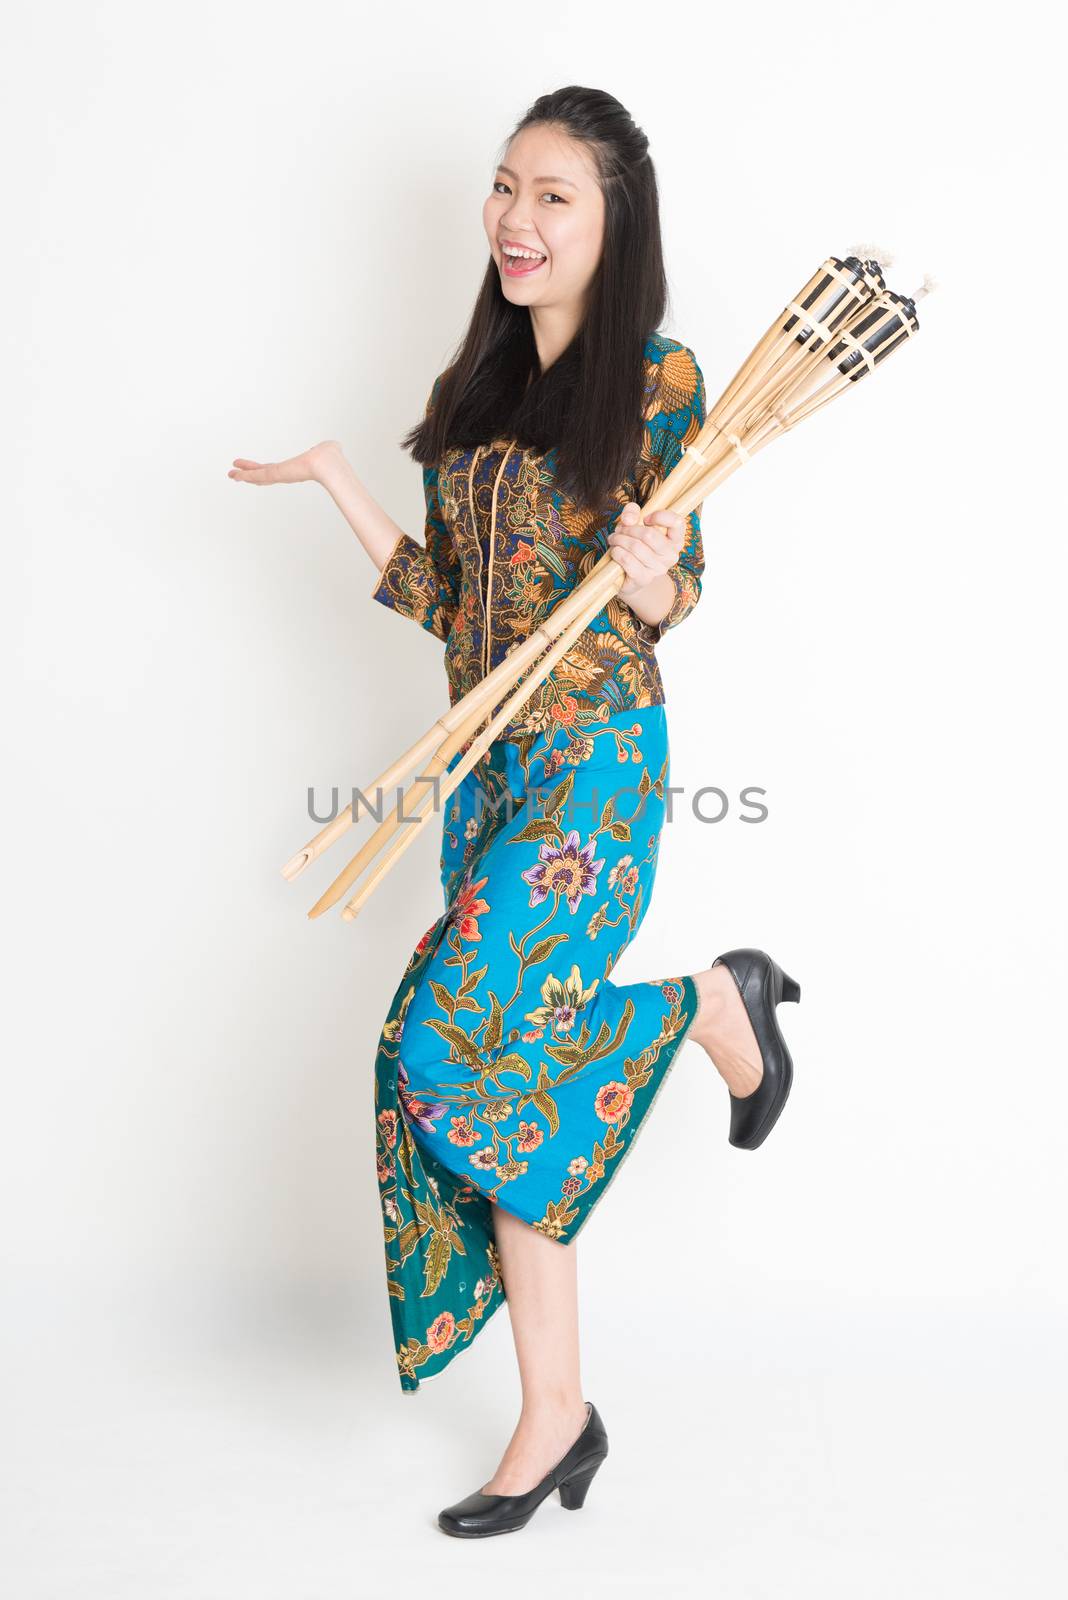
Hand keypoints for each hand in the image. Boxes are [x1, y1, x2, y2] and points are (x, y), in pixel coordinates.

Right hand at [227, 439, 343, 486]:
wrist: (327, 463)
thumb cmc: (330, 456)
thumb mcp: (325, 449)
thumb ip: (321, 449)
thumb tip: (323, 448)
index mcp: (294, 468)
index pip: (274, 469)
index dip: (263, 469)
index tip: (255, 469)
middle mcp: (286, 473)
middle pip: (262, 475)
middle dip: (248, 474)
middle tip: (235, 474)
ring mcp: (280, 475)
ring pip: (257, 477)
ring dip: (243, 475)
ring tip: (231, 474)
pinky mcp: (276, 474)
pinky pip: (257, 475)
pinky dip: (245, 475)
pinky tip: (235, 475)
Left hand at [607, 502, 685, 601]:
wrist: (630, 577)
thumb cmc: (635, 547)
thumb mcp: (634, 525)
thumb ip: (632, 513)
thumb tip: (629, 518)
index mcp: (675, 540)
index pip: (678, 522)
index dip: (660, 516)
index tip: (645, 518)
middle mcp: (671, 555)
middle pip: (648, 534)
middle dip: (628, 529)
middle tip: (619, 531)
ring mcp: (659, 569)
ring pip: (635, 546)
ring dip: (619, 540)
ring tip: (613, 540)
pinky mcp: (644, 579)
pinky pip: (627, 560)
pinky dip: (616, 552)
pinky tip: (615, 552)